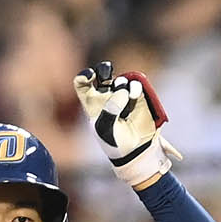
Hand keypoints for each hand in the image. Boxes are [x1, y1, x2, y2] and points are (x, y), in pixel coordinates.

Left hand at [73, 61, 180, 187]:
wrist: (136, 152)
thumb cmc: (115, 143)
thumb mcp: (105, 129)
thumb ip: (110, 109)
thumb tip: (123, 90)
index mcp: (93, 104)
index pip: (82, 84)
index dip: (84, 76)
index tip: (90, 76)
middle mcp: (107, 97)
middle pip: (102, 73)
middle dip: (103, 69)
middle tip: (106, 74)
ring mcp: (123, 95)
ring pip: (120, 79)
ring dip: (121, 83)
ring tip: (126, 95)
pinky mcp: (138, 97)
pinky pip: (136, 84)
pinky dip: (135, 87)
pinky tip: (134, 94)